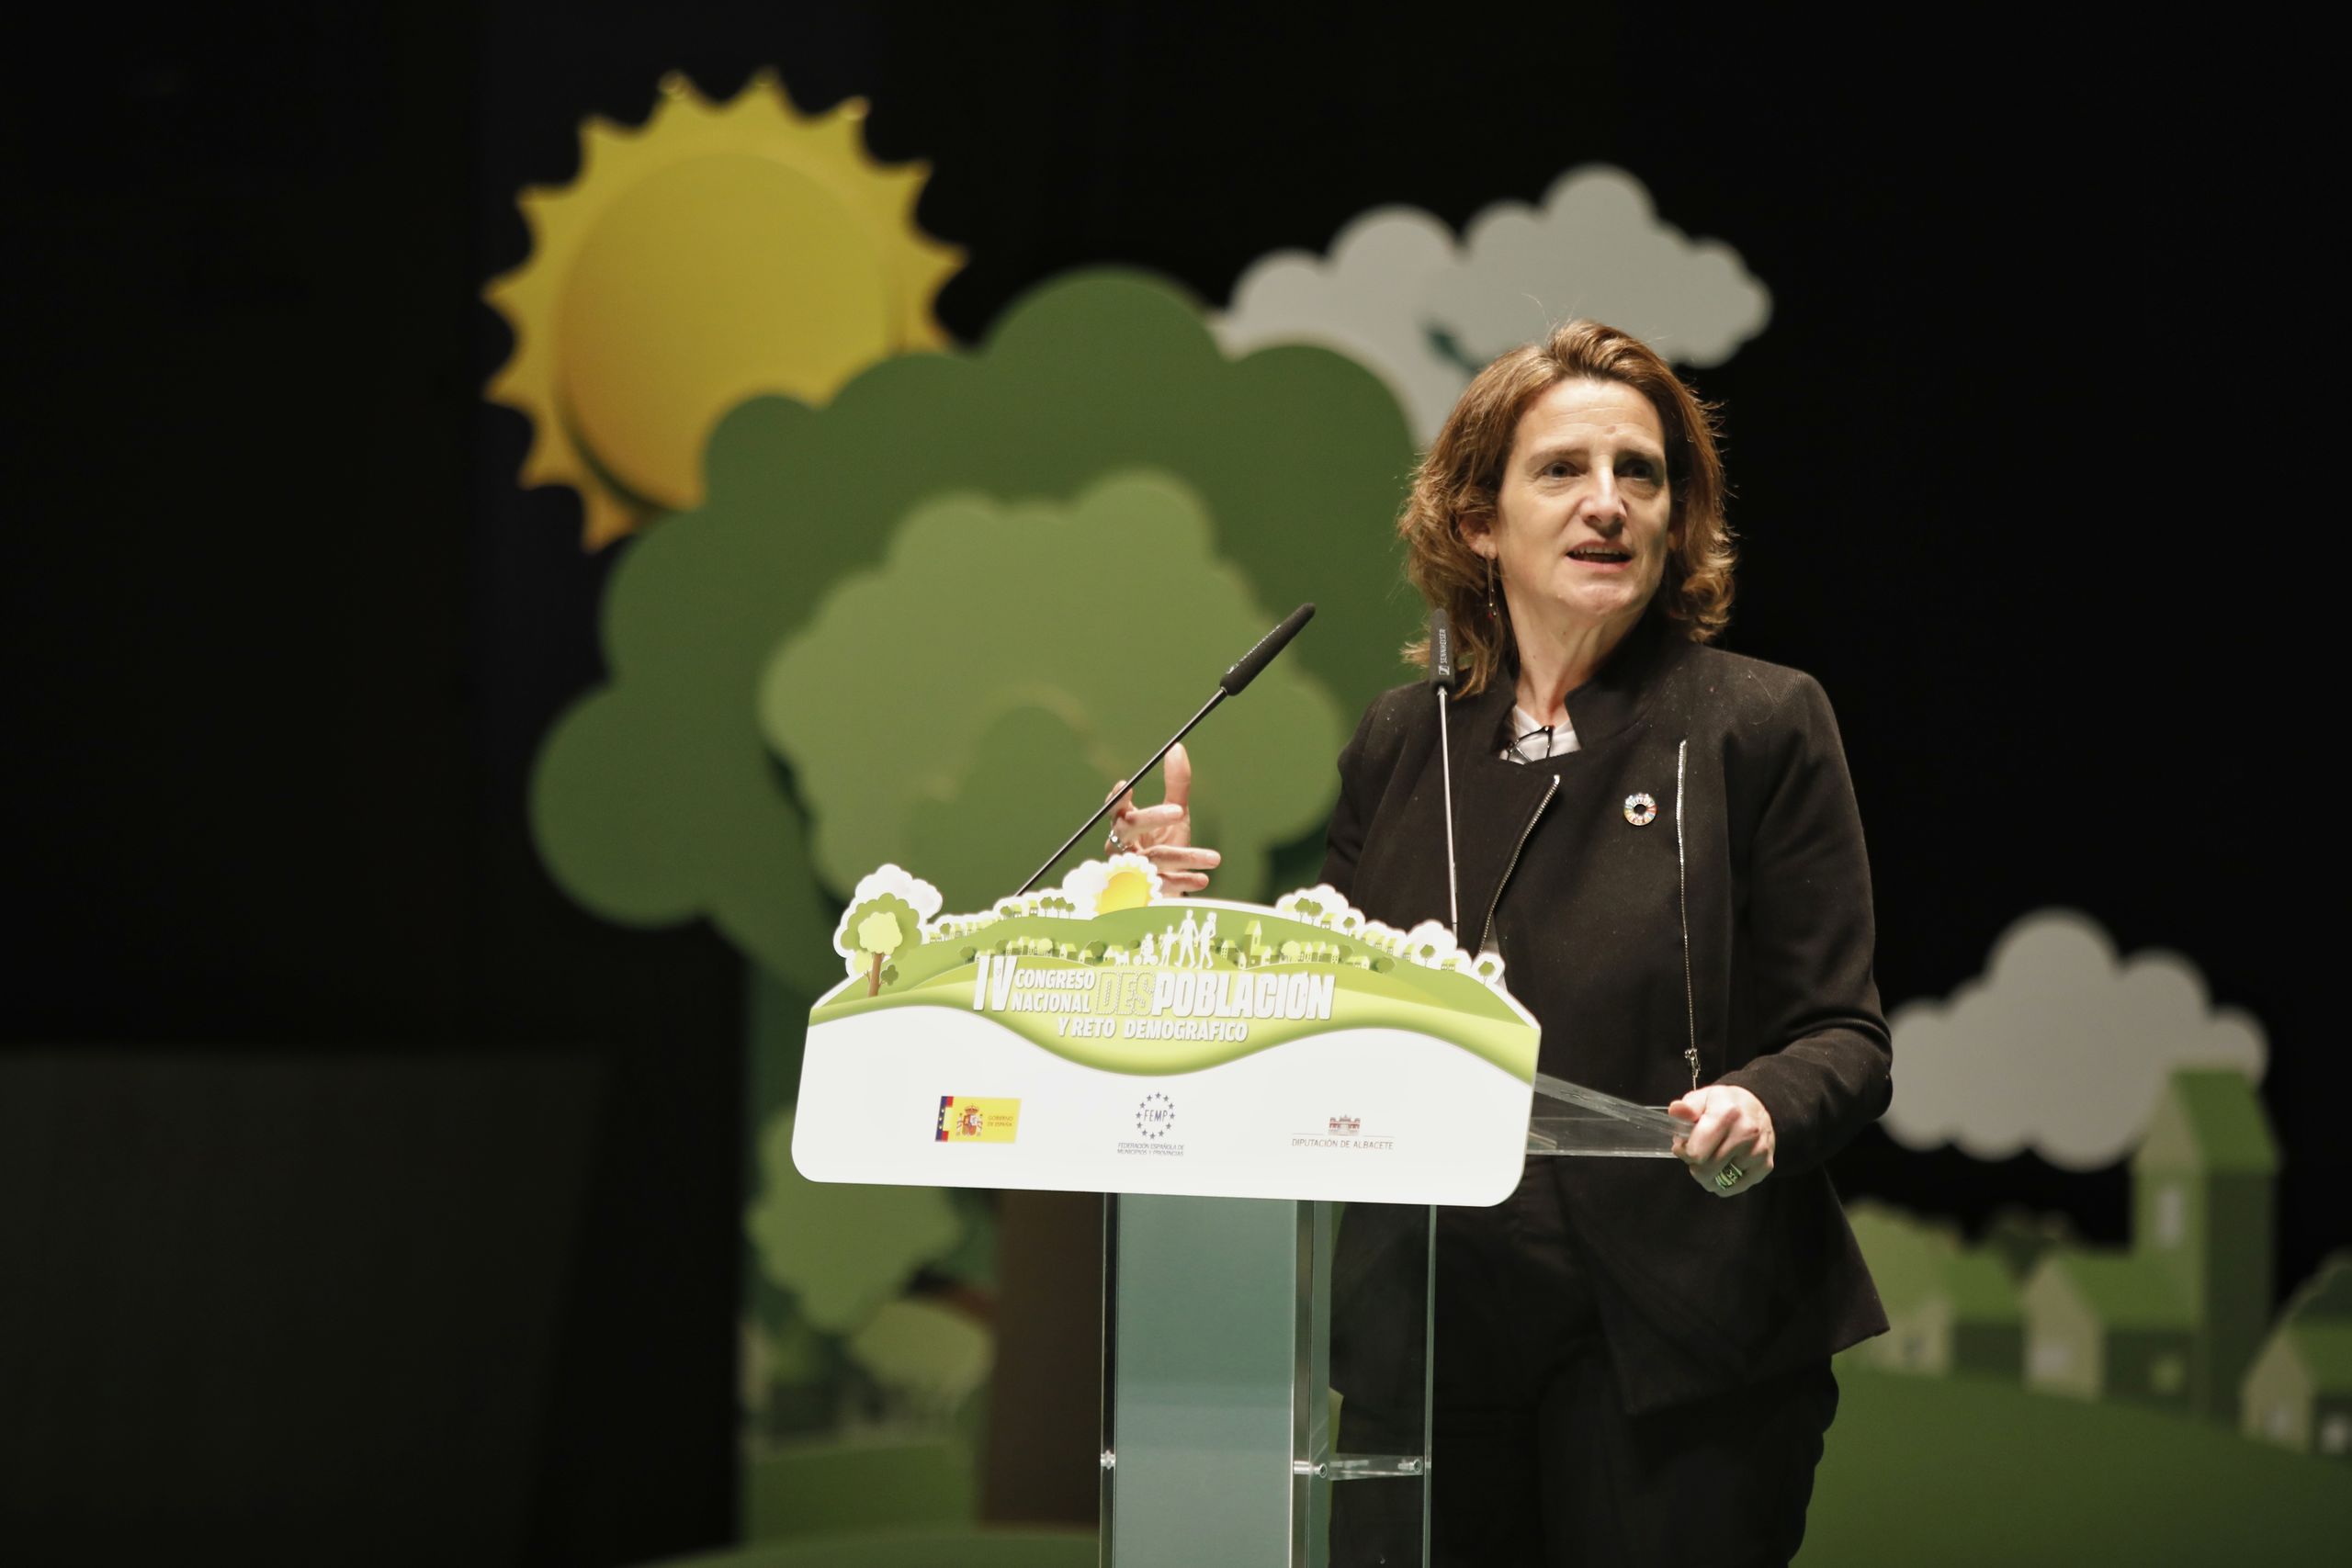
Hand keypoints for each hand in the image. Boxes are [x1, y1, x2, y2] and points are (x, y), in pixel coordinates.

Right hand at [1106, 742, 1220, 894]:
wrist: (1165, 888)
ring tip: (1215, 858)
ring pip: (1154, 858)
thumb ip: (1175, 785)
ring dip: (1185, 857)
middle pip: (1128, 828)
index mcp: (1125, 825)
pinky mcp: (1146, 891)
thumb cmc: (1164, 845)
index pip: (1114, 809)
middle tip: (1179, 812)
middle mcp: (1122, 846)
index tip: (1126, 784)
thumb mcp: (1174, 815)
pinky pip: (1163, 885)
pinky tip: (1203, 879)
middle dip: (1152, 817)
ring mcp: (1132, 870)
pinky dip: (1184, 881)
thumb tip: (1176, 747)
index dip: (1117, 798)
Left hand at [1669, 1083, 1775, 1197]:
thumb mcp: (1703, 1097)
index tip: (1683, 1145)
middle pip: (1706, 1170)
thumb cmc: (1725, 1104)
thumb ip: (1687, 1107)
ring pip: (1720, 1182)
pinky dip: (1724, 1183)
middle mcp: (1746, 1134)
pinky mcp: (1765, 1166)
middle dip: (1695, 1165)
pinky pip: (1735, 1188)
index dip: (1684, 1152)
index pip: (1697, 1153)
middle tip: (1697, 1154)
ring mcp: (1758, 1152)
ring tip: (1710, 1160)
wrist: (1758, 1108)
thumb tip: (1676, 1110)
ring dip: (1708, 1176)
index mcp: (1727, 1114)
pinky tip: (1722, 1169)